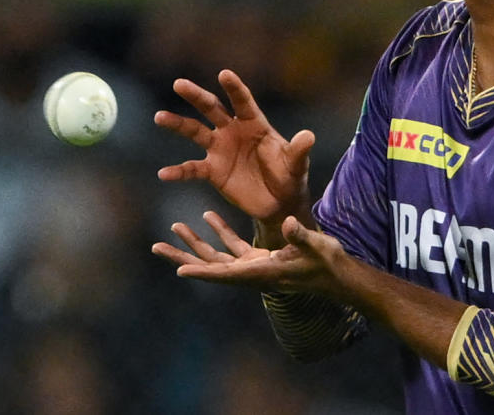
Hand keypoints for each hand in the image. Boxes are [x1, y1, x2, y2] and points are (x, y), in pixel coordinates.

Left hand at [152, 211, 348, 297]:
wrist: (338, 275)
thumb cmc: (328, 263)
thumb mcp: (316, 247)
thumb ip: (300, 237)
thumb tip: (288, 224)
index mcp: (261, 273)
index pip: (226, 274)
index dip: (202, 272)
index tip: (178, 270)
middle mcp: (251, 273)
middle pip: (209, 267)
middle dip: (183, 257)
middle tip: (155, 247)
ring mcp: (254, 267)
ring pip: (217, 257)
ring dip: (196, 243)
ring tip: (175, 226)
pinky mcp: (260, 259)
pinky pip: (233, 247)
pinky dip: (220, 233)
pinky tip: (208, 217)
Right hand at [154, 70, 315, 226]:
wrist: (278, 202)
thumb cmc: (289, 176)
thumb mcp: (296, 164)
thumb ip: (298, 150)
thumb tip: (309, 136)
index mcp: (254, 123)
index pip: (243, 102)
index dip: (234, 88)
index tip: (224, 74)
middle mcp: (233, 131)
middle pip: (212, 109)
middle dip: (196, 96)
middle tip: (179, 84)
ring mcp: (220, 149)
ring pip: (194, 132)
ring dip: (177, 124)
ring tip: (159, 116)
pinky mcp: (213, 171)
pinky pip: (192, 169)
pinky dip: (178, 172)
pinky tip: (164, 174)